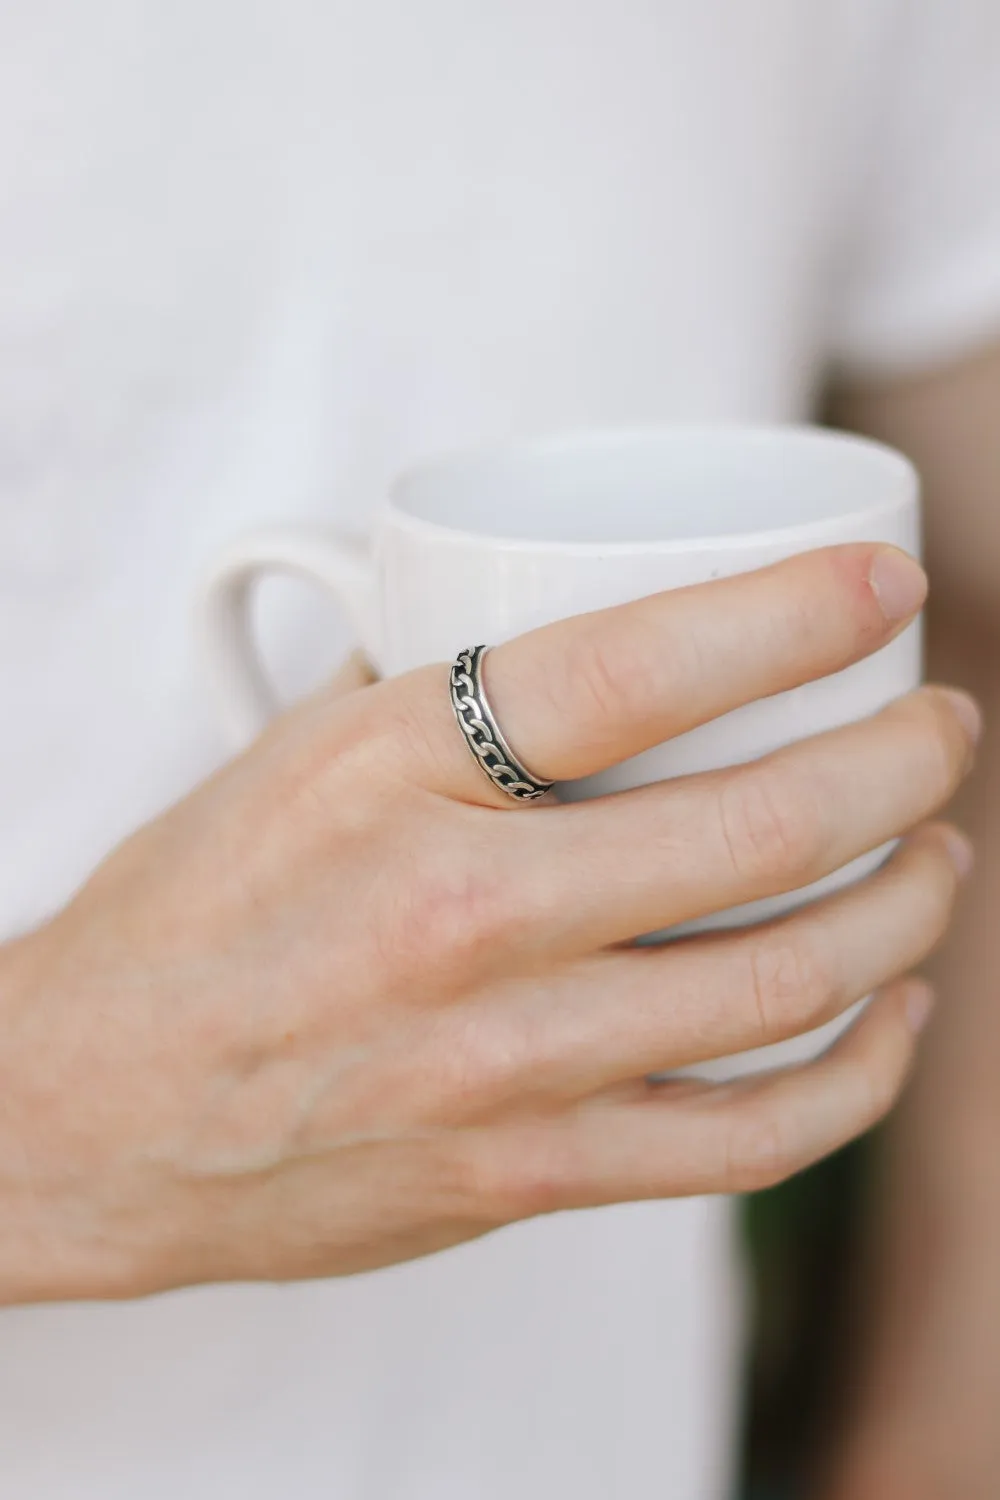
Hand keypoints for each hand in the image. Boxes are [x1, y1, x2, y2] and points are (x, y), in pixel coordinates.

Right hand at [0, 545, 975, 1302]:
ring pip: (788, 982)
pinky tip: (891, 1015)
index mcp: (392, 774)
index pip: (639, 666)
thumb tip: (583, 639)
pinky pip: (749, 1140)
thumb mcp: (291, 754)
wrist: (88, 1115)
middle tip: (943, 727)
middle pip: (762, 828)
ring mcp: (506, 1062)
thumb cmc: (189, 916)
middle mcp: (462, 917)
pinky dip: (857, 1072)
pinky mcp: (528, 1173)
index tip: (885, 589)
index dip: (797, 613)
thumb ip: (441, 697)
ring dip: (909, 905)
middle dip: (907, 761)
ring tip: (935, 854)